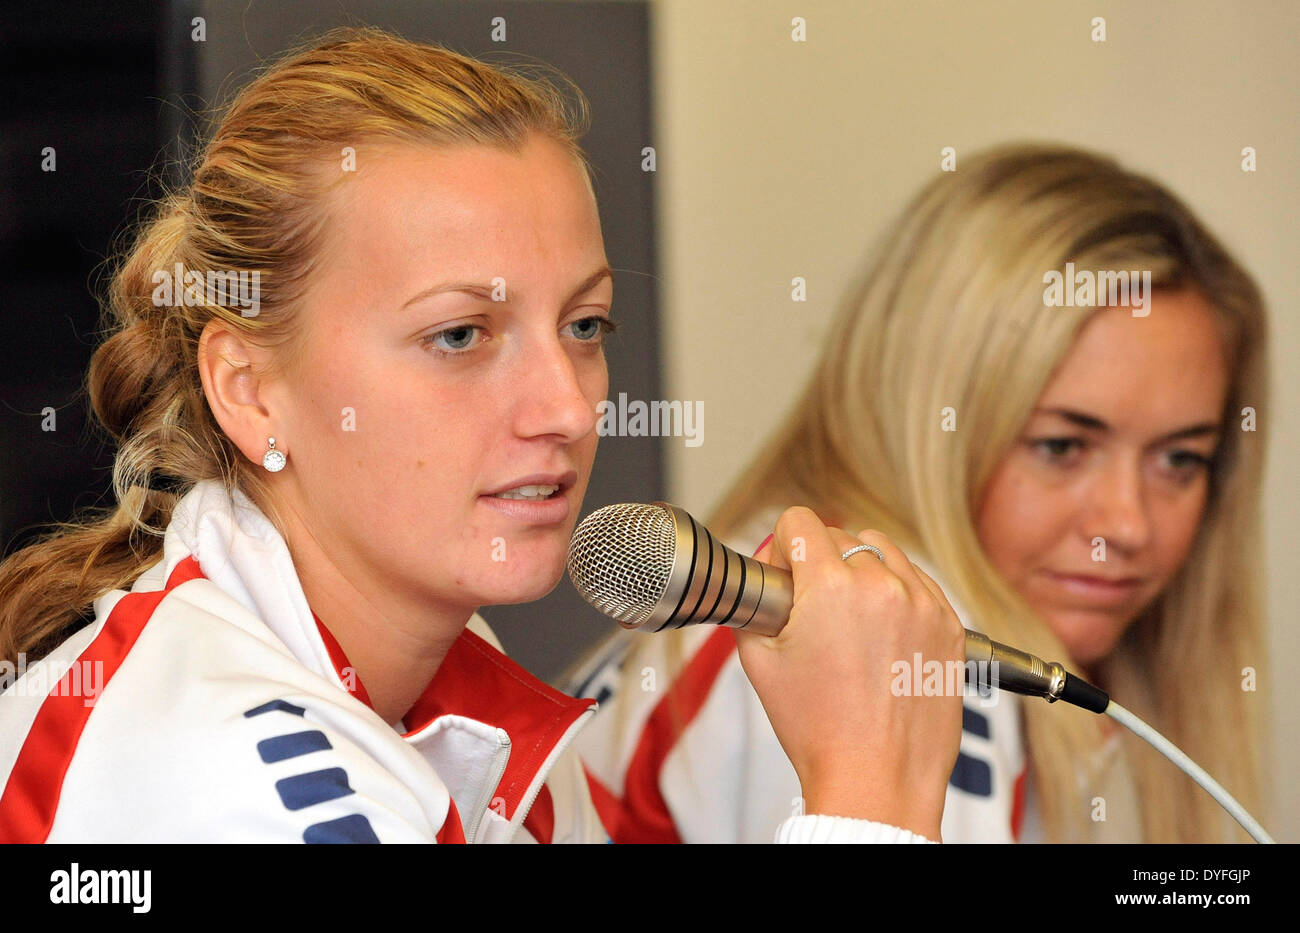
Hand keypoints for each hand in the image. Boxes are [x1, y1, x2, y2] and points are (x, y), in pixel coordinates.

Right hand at [734, 506, 964, 840]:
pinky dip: (898, 596)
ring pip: (884, 552)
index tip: (785, 573)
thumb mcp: (759, 661)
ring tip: (851, 621)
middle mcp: (883, 586)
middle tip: (813, 610)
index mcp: (832, 587)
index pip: (799, 521)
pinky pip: (919, 583)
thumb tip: (765, 580)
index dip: (782, 546)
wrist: (877, 779)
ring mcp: (923, 604)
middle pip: (841, 535)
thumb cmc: (819, 729)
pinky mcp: (950, 625)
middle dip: (821, 563)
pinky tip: (882, 635)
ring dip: (863, 572)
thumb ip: (754, 604)